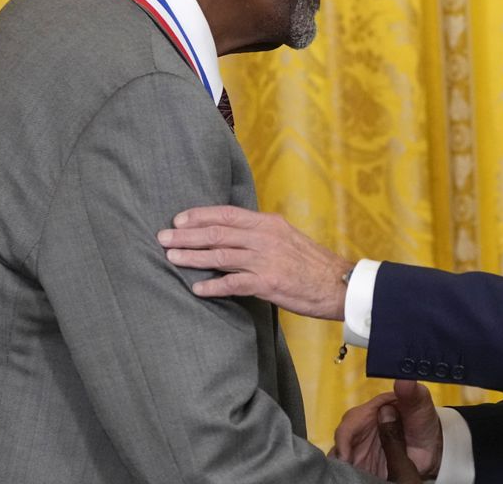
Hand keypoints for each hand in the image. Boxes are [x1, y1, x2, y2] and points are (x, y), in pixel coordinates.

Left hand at [158, 205, 352, 319]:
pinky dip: (213, 286)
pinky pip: (234, 283)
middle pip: (217, 232)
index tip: (178, 220)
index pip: (227, 213)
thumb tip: (232, 235)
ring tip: (171, 258)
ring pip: (220, 255)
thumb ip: (260, 234)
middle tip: (162, 238)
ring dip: (193, 257)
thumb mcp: (287, 238)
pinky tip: (197, 289)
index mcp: (268, 223)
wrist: (339, 283)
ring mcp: (266, 259)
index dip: (199, 215)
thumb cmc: (312, 264)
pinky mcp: (269, 282)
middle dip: (186, 235)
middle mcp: (265, 237)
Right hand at [333, 380, 442, 479]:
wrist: (432, 447)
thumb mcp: (421, 405)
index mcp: (371, 409)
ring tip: (349, 476)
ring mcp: (360, 445)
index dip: (345, 436)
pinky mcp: (362, 462)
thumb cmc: (423, 420)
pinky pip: (348, 468)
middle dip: (340, 454)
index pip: (351, 420)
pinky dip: (347, 473)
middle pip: (341, 440)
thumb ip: (412, 393)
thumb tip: (404, 380)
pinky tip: (353, 478)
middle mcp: (361, 426)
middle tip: (347, 469)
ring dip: (341, 464)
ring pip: (340, 455)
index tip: (346, 454)